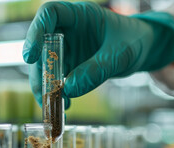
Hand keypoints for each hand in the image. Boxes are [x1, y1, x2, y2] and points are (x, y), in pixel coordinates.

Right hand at [23, 1, 173, 107]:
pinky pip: (56, 79)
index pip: (49, 14)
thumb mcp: (119, 55)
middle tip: (44, 95)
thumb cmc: (134, 40)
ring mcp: (66, 49)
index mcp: (79, 15)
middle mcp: (67, 30)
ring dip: (46, 88)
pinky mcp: (69, 66)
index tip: (29, 57)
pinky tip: (63, 107)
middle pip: (41, 46)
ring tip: (53, 107)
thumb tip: (68, 90)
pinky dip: (57, 94)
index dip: (35, 33)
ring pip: (45, 66)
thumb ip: (96, 70)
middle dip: (39, 72)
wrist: (143, 49)